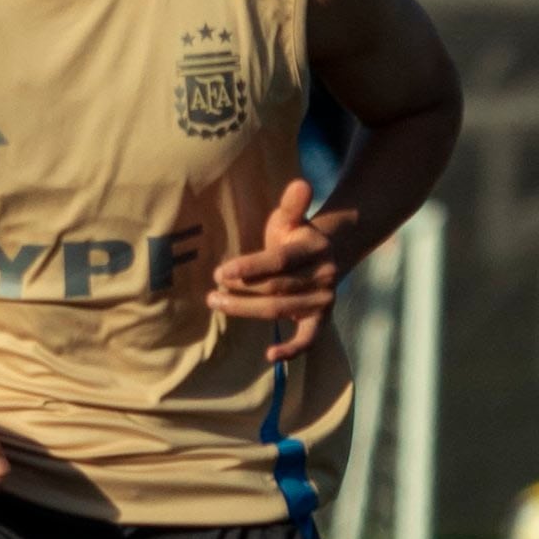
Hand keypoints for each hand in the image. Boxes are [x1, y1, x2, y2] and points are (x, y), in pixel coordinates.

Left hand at [208, 180, 350, 360]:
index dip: (250, 267)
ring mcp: (323, 300)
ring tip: (217, 303)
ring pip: (280, 309)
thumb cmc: (297, 236)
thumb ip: (292, 204)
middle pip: (275, 287)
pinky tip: (270, 355)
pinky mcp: (321, 320)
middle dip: (241, 290)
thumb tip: (300, 183)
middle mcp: (324, 275)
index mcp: (314, 248)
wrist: (327, 255)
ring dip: (246, 310)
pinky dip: (292, 350)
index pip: (279, 261)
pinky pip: (308, 340)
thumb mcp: (292, 218)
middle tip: (211, 290)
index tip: (221, 271)